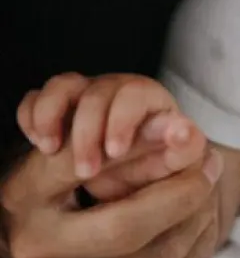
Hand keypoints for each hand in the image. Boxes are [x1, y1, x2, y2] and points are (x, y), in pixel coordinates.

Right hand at [1, 139, 222, 257]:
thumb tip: (188, 131)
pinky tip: (203, 215)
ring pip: (161, 254)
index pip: (87, 167)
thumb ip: (132, 134)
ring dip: (200, 213)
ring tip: (209, 184)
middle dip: (185, 190)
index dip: (143, 149)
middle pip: (128, 228)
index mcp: (26, 197)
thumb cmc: (74, 174)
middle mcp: (39, 251)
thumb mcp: (88, 143)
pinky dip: (199, 241)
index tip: (188, 131)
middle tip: (212, 161)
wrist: (49, 235)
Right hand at [17, 73, 205, 196]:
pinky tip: (39, 142)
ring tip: (51, 150)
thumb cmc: (156, 163)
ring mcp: (85, 95)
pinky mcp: (57, 108)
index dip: (122, 120)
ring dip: (53, 118)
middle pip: (96, 92)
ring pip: (63, 86)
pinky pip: (35, 99)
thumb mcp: (172, 162)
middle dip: (87, 132)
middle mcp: (116, 90)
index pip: (134, 94)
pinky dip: (32, 116)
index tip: (116, 151)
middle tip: (87, 171)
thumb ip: (183, 149)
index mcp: (148, 97)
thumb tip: (188, 133)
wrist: (134, 171)